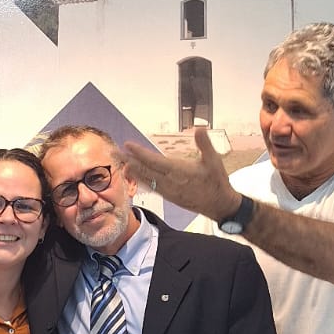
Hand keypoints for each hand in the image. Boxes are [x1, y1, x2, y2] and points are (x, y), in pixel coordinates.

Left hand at [122, 128, 241, 223]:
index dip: (139, 153)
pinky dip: (140, 179)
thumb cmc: (217, 181)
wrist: (219, 205)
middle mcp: (170, 182)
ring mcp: (168, 190)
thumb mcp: (214, 161)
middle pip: (144, 170)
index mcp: (178, 171)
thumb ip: (205, 144)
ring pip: (145, 179)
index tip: (127, 145)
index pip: (154, 161)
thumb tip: (200, 128)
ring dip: (132, 169)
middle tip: (114, 151)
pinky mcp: (169, 196)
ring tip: (119, 161)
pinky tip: (134, 175)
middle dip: (128, 160)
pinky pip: (150, 186)